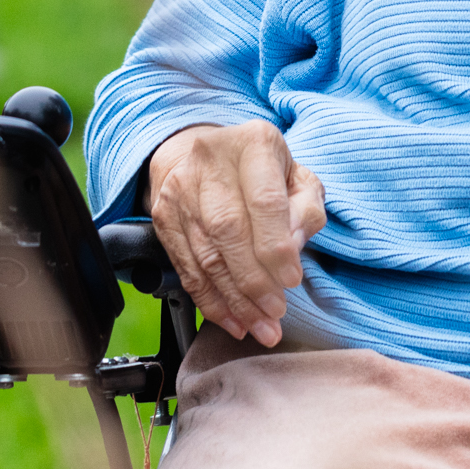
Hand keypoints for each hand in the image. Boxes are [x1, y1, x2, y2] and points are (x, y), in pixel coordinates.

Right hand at [144, 120, 325, 345]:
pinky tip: (231, 319)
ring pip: (206, 254)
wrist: (203, 152)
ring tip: (258, 325)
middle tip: (274, 312)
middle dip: (254, 281)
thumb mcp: (298, 177)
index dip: (276, 247)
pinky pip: (187, 267)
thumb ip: (306, 209)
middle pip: (229, 230)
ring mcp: (181, 189)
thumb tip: (292, 246)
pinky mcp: (163, 216)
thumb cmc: (261, 171)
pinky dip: (210, 301)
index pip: (264, 202)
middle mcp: (210, 160)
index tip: (291, 280)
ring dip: (234, 299)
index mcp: (254, 143)